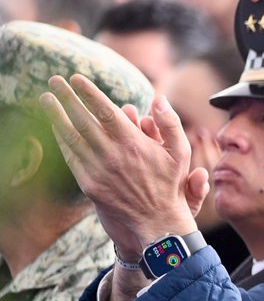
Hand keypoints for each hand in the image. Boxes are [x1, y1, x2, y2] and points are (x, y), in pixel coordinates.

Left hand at [41, 75, 198, 255]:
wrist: (156, 222)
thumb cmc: (169, 185)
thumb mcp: (180, 153)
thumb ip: (170, 123)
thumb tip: (159, 98)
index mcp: (133, 143)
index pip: (104, 110)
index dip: (89, 92)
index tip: (77, 78)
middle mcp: (112, 154)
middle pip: (82, 119)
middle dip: (66, 97)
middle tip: (55, 80)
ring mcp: (98, 169)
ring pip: (72, 137)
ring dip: (56, 116)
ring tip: (45, 99)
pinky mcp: (89, 184)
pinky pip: (70, 158)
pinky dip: (60, 140)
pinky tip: (55, 128)